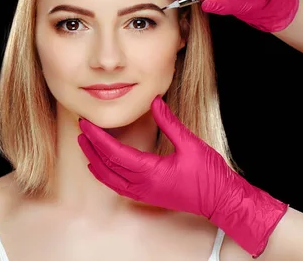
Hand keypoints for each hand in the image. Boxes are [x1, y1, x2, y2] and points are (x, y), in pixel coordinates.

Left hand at [77, 95, 287, 256]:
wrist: (221, 201)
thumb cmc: (209, 174)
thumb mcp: (190, 143)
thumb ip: (169, 122)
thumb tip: (155, 101)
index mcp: (150, 171)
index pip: (114, 153)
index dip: (98, 137)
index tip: (87, 123)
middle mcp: (143, 185)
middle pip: (107, 165)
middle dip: (91, 147)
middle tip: (82, 128)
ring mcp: (144, 194)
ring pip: (109, 178)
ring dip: (95, 161)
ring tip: (85, 145)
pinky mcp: (148, 196)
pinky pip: (119, 187)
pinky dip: (105, 175)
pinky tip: (101, 166)